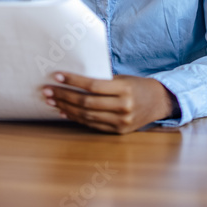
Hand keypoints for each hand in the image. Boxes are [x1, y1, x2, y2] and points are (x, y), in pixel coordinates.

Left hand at [42, 72, 179, 134]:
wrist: (159, 102)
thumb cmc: (137, 85)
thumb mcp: (123, 78)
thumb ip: (103, 81)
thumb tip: (73, 79)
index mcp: (125, 89)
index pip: (93, 86)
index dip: (73, 81)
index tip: (56, 76)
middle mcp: (123, 106)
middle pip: (86, 102)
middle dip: (64, 96)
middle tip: (47, 91)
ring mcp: (121, 121)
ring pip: (87, 115)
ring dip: (66, 108)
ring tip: (52, 101)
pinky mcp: (118, 131)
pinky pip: (92, 125)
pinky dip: (76, 118)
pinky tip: (65, 112)